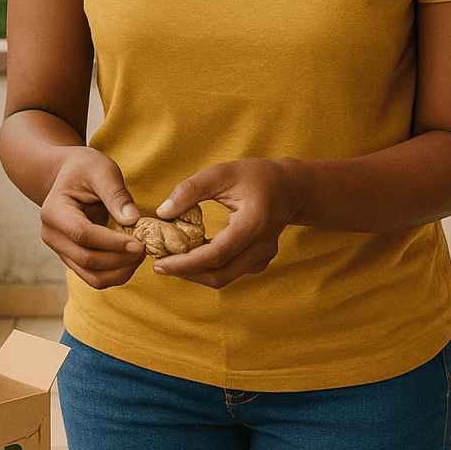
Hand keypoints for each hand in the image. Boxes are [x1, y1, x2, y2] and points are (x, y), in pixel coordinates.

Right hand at [39, 146, 144, 288]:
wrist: (68, 177)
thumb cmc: (85, 169)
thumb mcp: (101, 170)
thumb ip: (116, 194)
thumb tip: (133, 220)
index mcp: (54, 211)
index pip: (83, 234)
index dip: (113, 243)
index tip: (139, 243)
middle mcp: (52, 235)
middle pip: (87, 259)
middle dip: (120, 259)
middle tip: (146, 248)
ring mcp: (61, 251)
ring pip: (92, 276)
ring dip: (120, 272)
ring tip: (140, 255)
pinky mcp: (73, 259)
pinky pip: (95, 277)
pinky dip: (116, 274)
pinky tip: (131, 259)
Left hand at [151, 157, 300, 289]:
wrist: (292, 186)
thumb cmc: (257, 175)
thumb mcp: (222, 172)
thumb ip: (191, 190)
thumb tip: (162, 212)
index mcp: (254, 224)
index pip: (215, 255)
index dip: (185, 264)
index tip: (159, 263)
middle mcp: (262, 246)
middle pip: (219, 275)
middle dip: (186, 273)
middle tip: (159, 264)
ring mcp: (264, 256)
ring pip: (224, 277)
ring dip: (196, 272)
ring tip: (172, 259)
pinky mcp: (260, 260)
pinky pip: (231, 271)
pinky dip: (209, 267)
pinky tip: (193, 254)